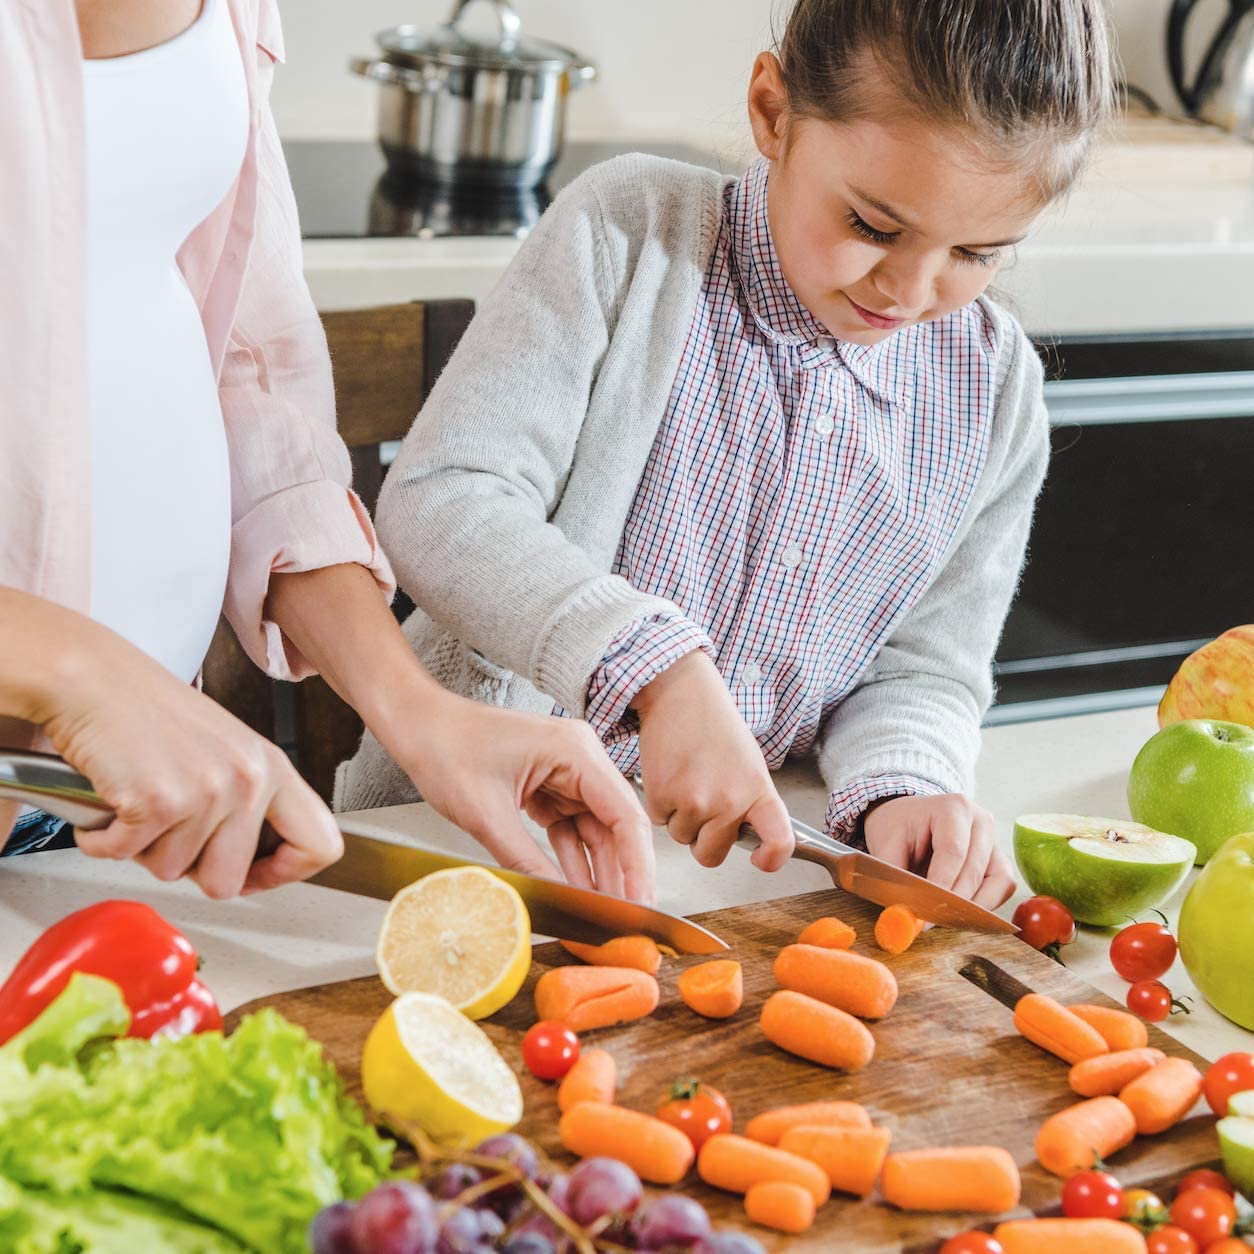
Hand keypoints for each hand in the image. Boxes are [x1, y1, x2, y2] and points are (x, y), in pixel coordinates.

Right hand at [36, 624, 341, 898]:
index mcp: (273, 768)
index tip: (253, 874)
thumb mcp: (227, 751)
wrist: (92, 679)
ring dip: (143, 846)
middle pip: (229, 882)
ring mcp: (207, 791)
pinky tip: (111, 801)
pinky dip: (104, 839)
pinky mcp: (158, 801)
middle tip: (169, 829)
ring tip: (139, 799)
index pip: (320, 844)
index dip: (284, 872)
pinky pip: (124, 856)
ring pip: (172, 872)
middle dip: (189, 867)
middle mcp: (249, 780)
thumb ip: (250, 801)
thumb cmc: (149, 712)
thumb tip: (256, 864)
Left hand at [398, 695, 655, 902]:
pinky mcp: (550, 783)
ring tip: (602, 912)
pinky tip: (577, 888)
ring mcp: (566, 770)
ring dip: (596, 869)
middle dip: (620, 872)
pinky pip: (570, 825)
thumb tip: (560, 901)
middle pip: (616, 824)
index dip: (637, 864)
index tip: (641, 903)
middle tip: (625, 919)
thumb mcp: (487, 815)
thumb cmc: (447, 750)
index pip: (625, 814)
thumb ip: (528, 861)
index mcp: (576, 751)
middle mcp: (580, 757)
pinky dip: (572, 856)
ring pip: (595, 828)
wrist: (418, 726)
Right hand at [632, 651, 792, 870]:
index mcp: (758, 791)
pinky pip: (660, 821)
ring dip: (681, 818)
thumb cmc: (714, 725)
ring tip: (686, 779)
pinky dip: (661, 804)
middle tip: (703, 807)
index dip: (771, 859)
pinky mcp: (662, 796)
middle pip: (712, 854)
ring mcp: (694, 801)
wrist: (681, 693)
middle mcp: (729, 801)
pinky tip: (670, 775)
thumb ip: (750, 803)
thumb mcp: (749, 764)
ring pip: (682, 837)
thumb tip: (745, 839)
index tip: (761, 859)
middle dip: (704, 840)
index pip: (779, 841)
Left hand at [862, 793, 1015, 908]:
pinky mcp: (999, 858)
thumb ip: (895, 877)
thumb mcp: (886, 845)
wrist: (908, 818)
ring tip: (945, 917)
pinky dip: (986, 904)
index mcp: (952, 807)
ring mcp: (994, 839)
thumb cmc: (898, 828)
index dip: (940, 885)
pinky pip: (1003, 887)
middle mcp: (981, 820)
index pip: (953, 850)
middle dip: (953, 901)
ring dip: (973, 906)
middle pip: (974, 869)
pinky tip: (961, 912)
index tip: (925, 912)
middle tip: (931, 921)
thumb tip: (903, 916)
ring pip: (998, 881)